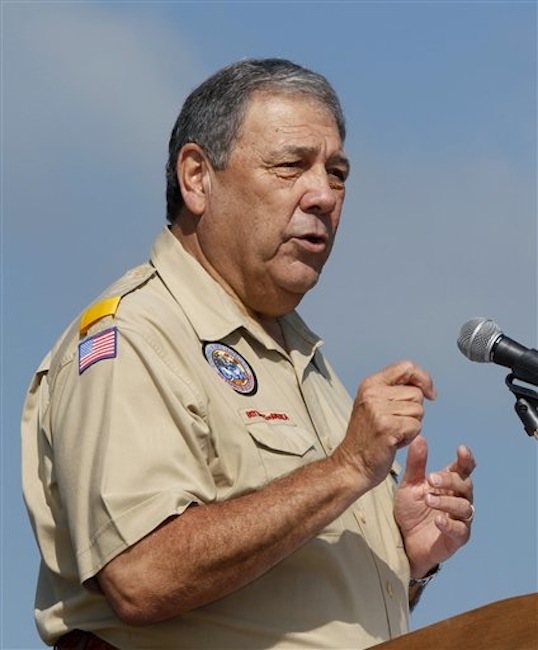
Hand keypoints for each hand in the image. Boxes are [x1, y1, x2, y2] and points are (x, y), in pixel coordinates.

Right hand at [335, 361, 435, 487]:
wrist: (352, 464)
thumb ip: (394, 390)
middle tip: (395, 423)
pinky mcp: (386, 427)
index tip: (430, 393)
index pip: (406, 367)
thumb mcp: (374, 404)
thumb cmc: (367, 437)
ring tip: (392, 432)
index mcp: (370, 384)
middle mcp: (373, 394)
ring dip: (412, 425)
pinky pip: (416, 426)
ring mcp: (378, 410)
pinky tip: (393, 442)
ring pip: (418, 411)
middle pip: (416, 393)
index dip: (424, 378)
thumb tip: (424, 385)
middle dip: (414, 411)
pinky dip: (409, 437)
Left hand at [394, 435, 475, 578]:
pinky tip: (438, 520)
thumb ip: (416, 464)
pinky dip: (450, 524)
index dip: (466, 459)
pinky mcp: (457, 538)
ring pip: (464, 507)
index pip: (463, 469)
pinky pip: (460, 530)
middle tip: (431, 479)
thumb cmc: (411, 510)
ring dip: (447, 502)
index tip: (461, 449)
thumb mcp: (410, 485)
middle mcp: (459, 500)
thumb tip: (420, 438)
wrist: (403, 541)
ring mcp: (460, 520)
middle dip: (450, 480)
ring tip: (428, 500)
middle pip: (465, 486)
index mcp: (449, 484)